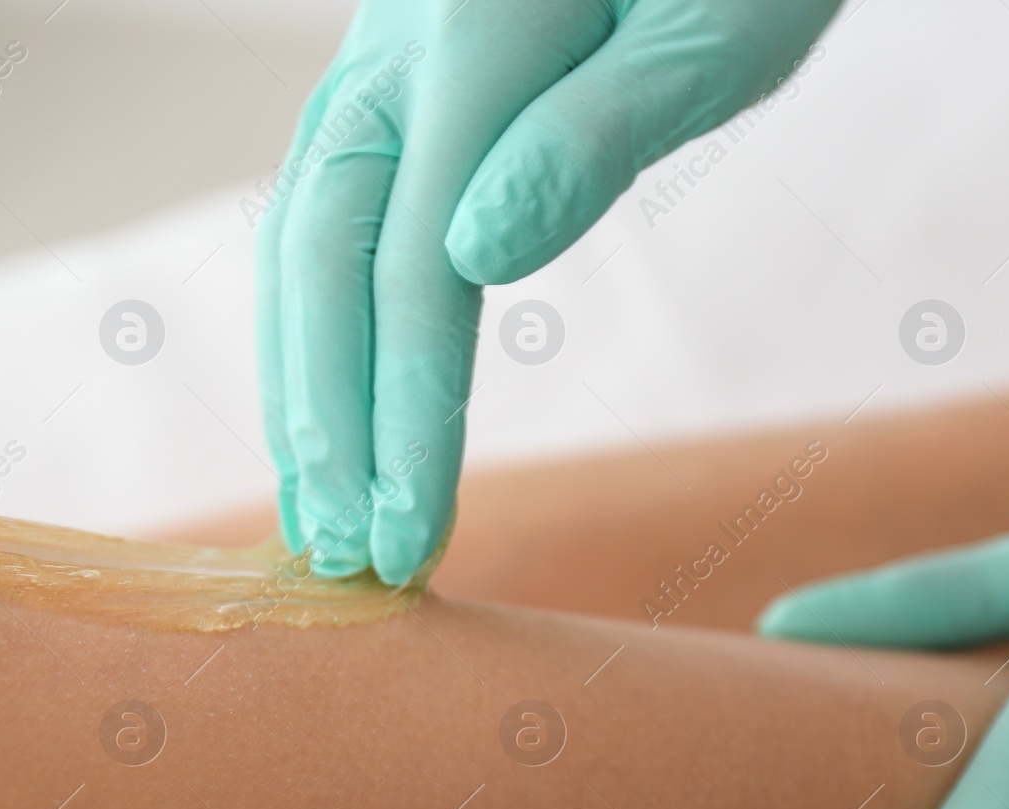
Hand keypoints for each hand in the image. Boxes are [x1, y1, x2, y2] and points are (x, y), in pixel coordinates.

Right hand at [254, 0, 841, 583]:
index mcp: (474, 38)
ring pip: (295, 243)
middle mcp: (392, 54)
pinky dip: (313, 322)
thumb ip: (595, 132)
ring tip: (312, 506)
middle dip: (326, 422)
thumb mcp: (712, 24)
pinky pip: (319, 214)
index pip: (412, 267)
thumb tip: (474, 256)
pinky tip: (323, 393)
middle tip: (344, 556)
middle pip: (320, 264)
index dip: (404, 413)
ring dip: (298, 384)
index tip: (410, 535)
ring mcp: (374, 62)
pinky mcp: (383, 83)